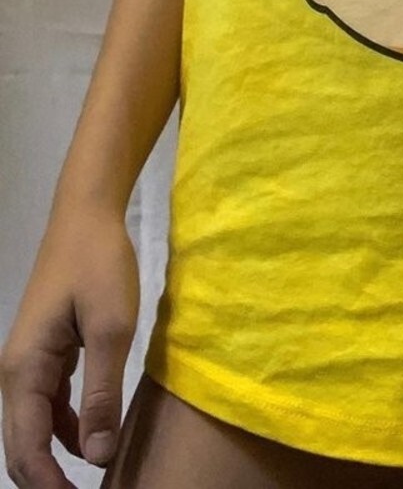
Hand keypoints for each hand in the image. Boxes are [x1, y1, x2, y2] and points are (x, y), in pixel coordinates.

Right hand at [1, 208, 139, 484]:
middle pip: (22, 445)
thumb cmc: (100, 266)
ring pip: (34, 426)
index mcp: (23, 372)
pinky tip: (93, 438)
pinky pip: (48, 403)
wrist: (87, 216)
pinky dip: (65, 427)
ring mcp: (29, 362)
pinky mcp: (47, 351)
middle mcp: (16, 373)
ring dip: (57, 456)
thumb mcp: (111, 330)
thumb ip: (102, 394)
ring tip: (93, 478)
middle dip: (48, 479)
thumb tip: (97, 457)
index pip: (25, 449)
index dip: (49, 486)